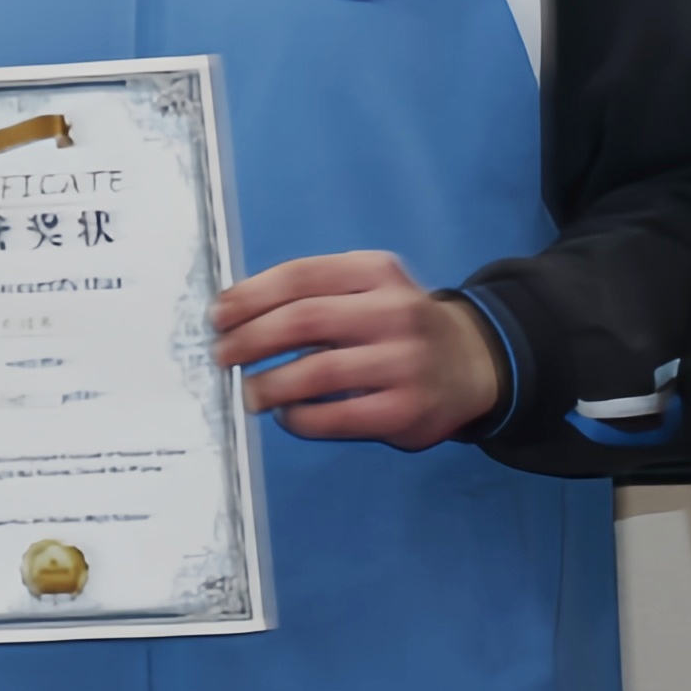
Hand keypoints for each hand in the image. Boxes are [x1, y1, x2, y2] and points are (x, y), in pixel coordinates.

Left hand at [215, 251, 507, 449]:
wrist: (472, 364)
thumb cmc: (400, 327)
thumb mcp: (372, 290)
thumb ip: (317, 294)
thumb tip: (236, 314)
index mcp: (379, 272)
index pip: (301, 275)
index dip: (250, 295)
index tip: (218, 315)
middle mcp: (395, 311)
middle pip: (304, 319)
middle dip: (250, 338)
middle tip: (222, 355)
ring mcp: (404, 362)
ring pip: (316, 372)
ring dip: (268, 384)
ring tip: (250, 392)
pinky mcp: (404, 411)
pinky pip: (334, 417)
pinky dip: (299, 418)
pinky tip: (287, 414)